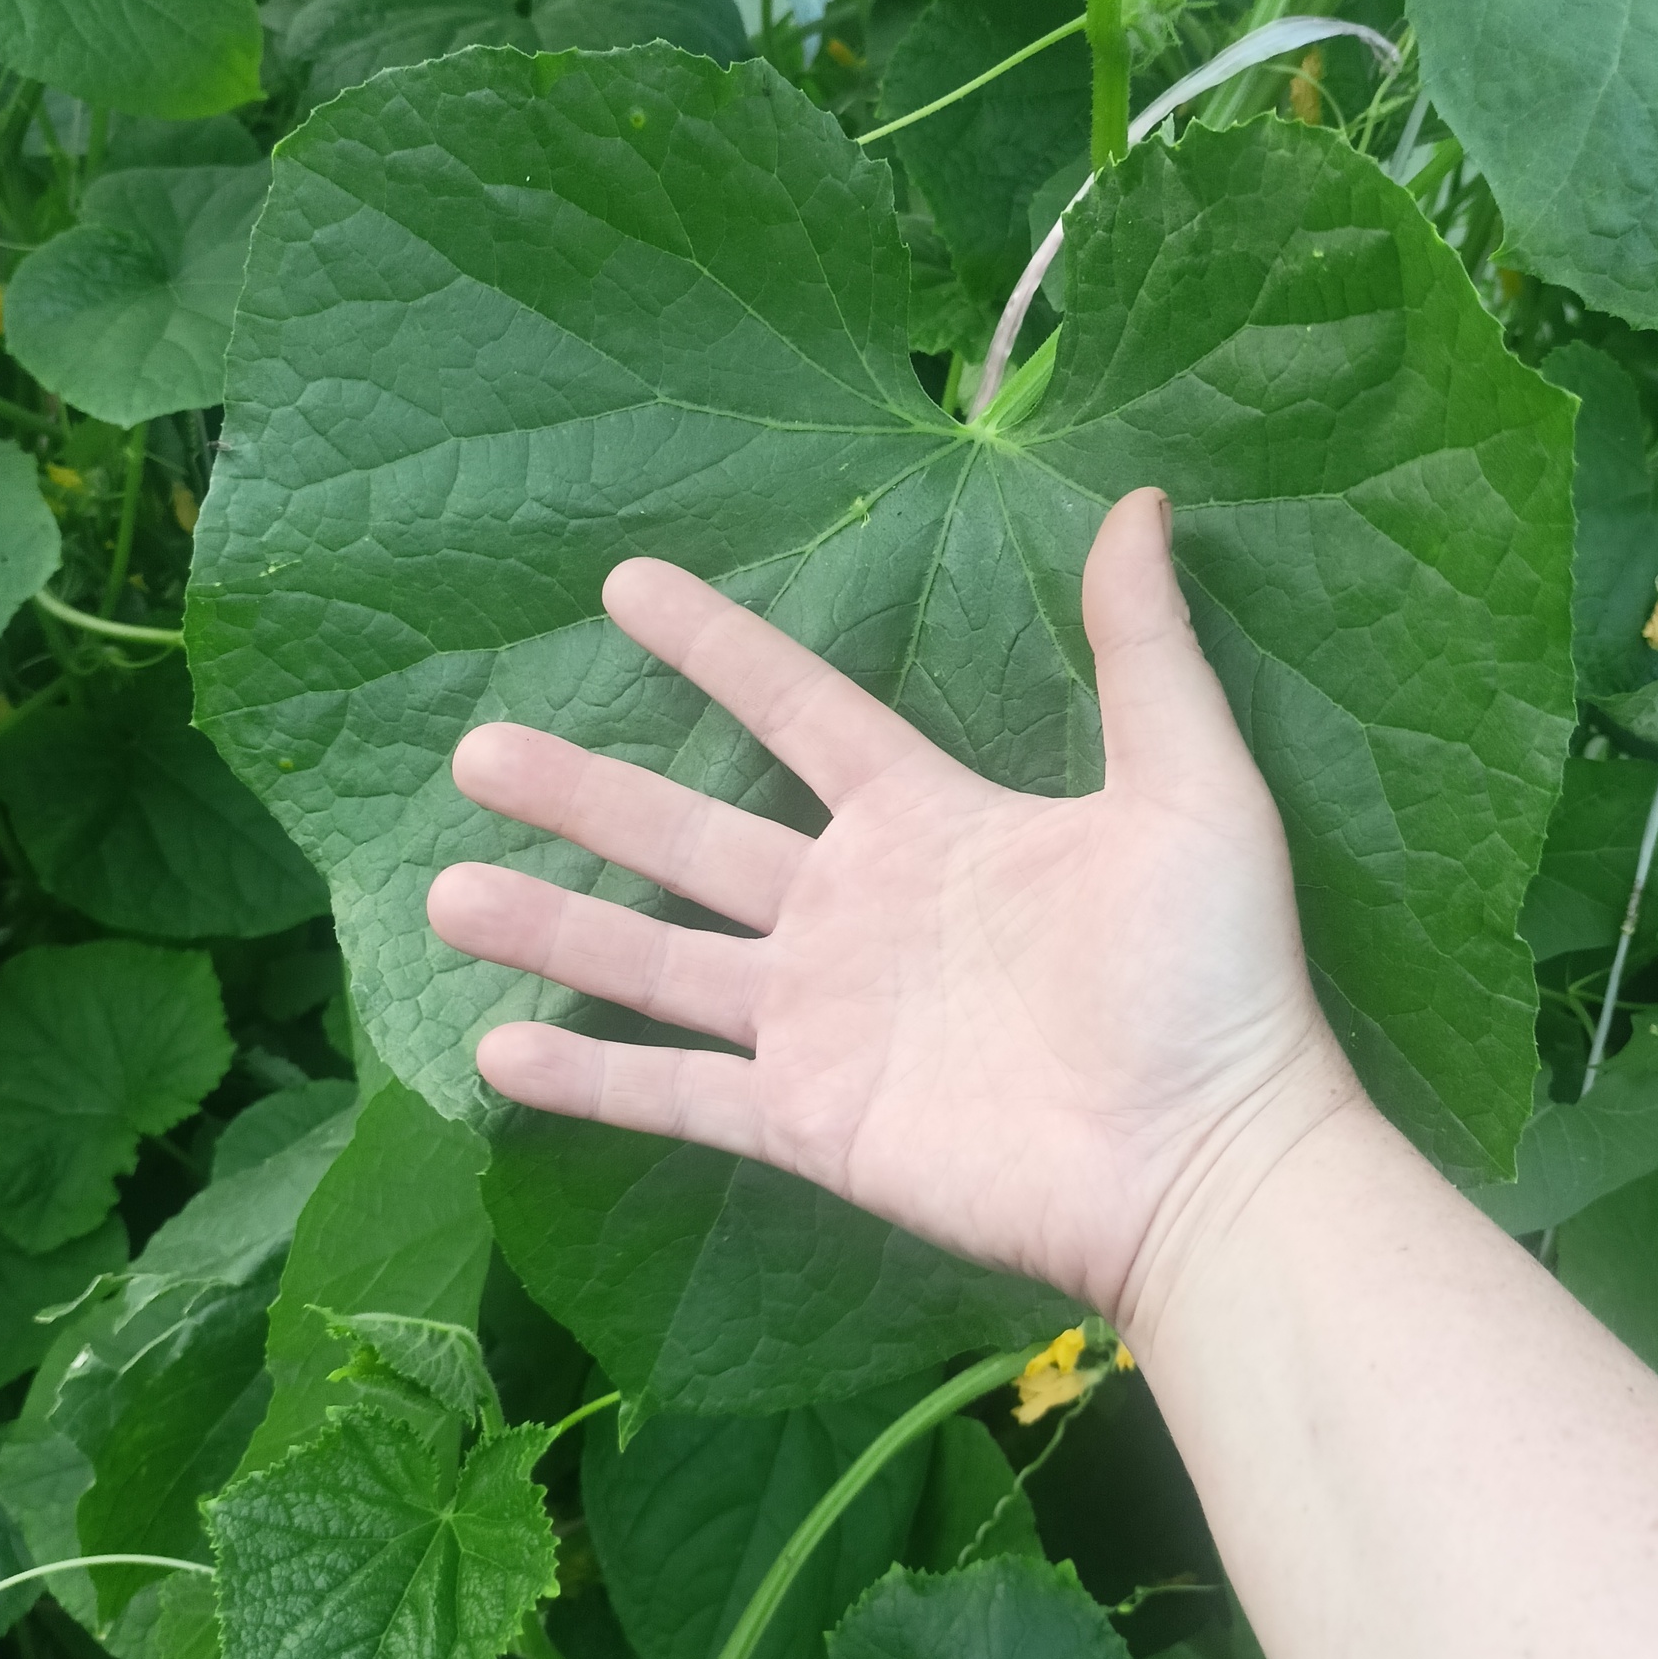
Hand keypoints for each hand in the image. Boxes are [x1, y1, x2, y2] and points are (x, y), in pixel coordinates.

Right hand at [427, 489, 1359, 1332]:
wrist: (1205, 1158)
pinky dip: (590, 1076)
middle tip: (474, 749)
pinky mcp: (809, 1121)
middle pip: (688, 832)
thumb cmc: (1209, 974)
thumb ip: (1143, 652)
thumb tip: (1141, 500)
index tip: (625, 585)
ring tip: (448, 890)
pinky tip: (498, 1047)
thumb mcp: (1189, 787)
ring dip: (553, 928)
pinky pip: (678, 1092)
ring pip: (657, 960)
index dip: (716, 650)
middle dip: (583, 793)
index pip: (800, 712)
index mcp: (927, 821)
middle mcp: (854, 911)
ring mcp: (822, 1022)